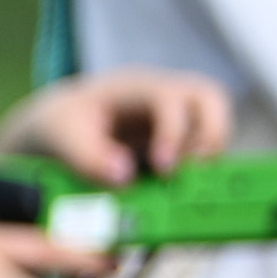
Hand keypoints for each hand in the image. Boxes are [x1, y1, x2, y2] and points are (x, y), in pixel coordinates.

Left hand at [0, 68, 234, 185]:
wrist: (61, 125)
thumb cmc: (62, 123)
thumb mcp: (61, 137)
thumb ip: (86, 156)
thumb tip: (124, 176)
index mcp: (133, 87)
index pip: (170, 98)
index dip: (174, 132)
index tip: (163, 167)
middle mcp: (163, 95)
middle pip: (211, 98)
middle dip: (211, 136)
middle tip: (192, 171)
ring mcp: (177, 115)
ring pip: (216, 124)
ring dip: (206, 157)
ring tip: (178, 183)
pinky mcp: (181, 138)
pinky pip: (205, 149)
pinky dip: (197, 170)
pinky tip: (174, 190)